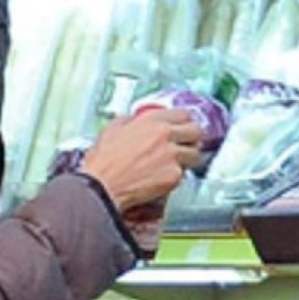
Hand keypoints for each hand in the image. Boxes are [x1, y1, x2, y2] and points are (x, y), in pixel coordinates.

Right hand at [81, 109, 201, 213]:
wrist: (102, 186)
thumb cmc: (103, 162)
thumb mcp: (112, 129)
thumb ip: (130, 121)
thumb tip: (134, 121)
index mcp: (153, 121)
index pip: (183, 114)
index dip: (184, 122)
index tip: (182, 127)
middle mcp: (166, 136)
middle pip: (196, 132)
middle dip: (192, 139)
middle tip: (186, 145)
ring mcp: (172, 157)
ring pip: (195, 155)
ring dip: (188, 159)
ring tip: (176, 164)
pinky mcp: (173, 177)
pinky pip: (183, 174)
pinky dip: (176, 177)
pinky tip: (163, 178)